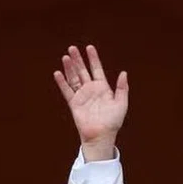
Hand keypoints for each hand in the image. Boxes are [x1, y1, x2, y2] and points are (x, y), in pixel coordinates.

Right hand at [53, 44, 128, 160]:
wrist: (101, 136)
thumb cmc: (113, 122)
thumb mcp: (121, 103)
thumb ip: (122, 88)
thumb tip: (124, 73)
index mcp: (103, 88)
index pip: (97, 69)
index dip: (93, 58)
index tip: (89, 47)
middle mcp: (91, 90)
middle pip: (83, 71)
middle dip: (78, 60)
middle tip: (72, 48)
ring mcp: (82, 96)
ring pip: (74, 78)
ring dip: (69, 68)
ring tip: (65, 57)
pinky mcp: (74, 104)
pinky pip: (67, 91)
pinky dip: (62, 82)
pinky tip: (58, 73)